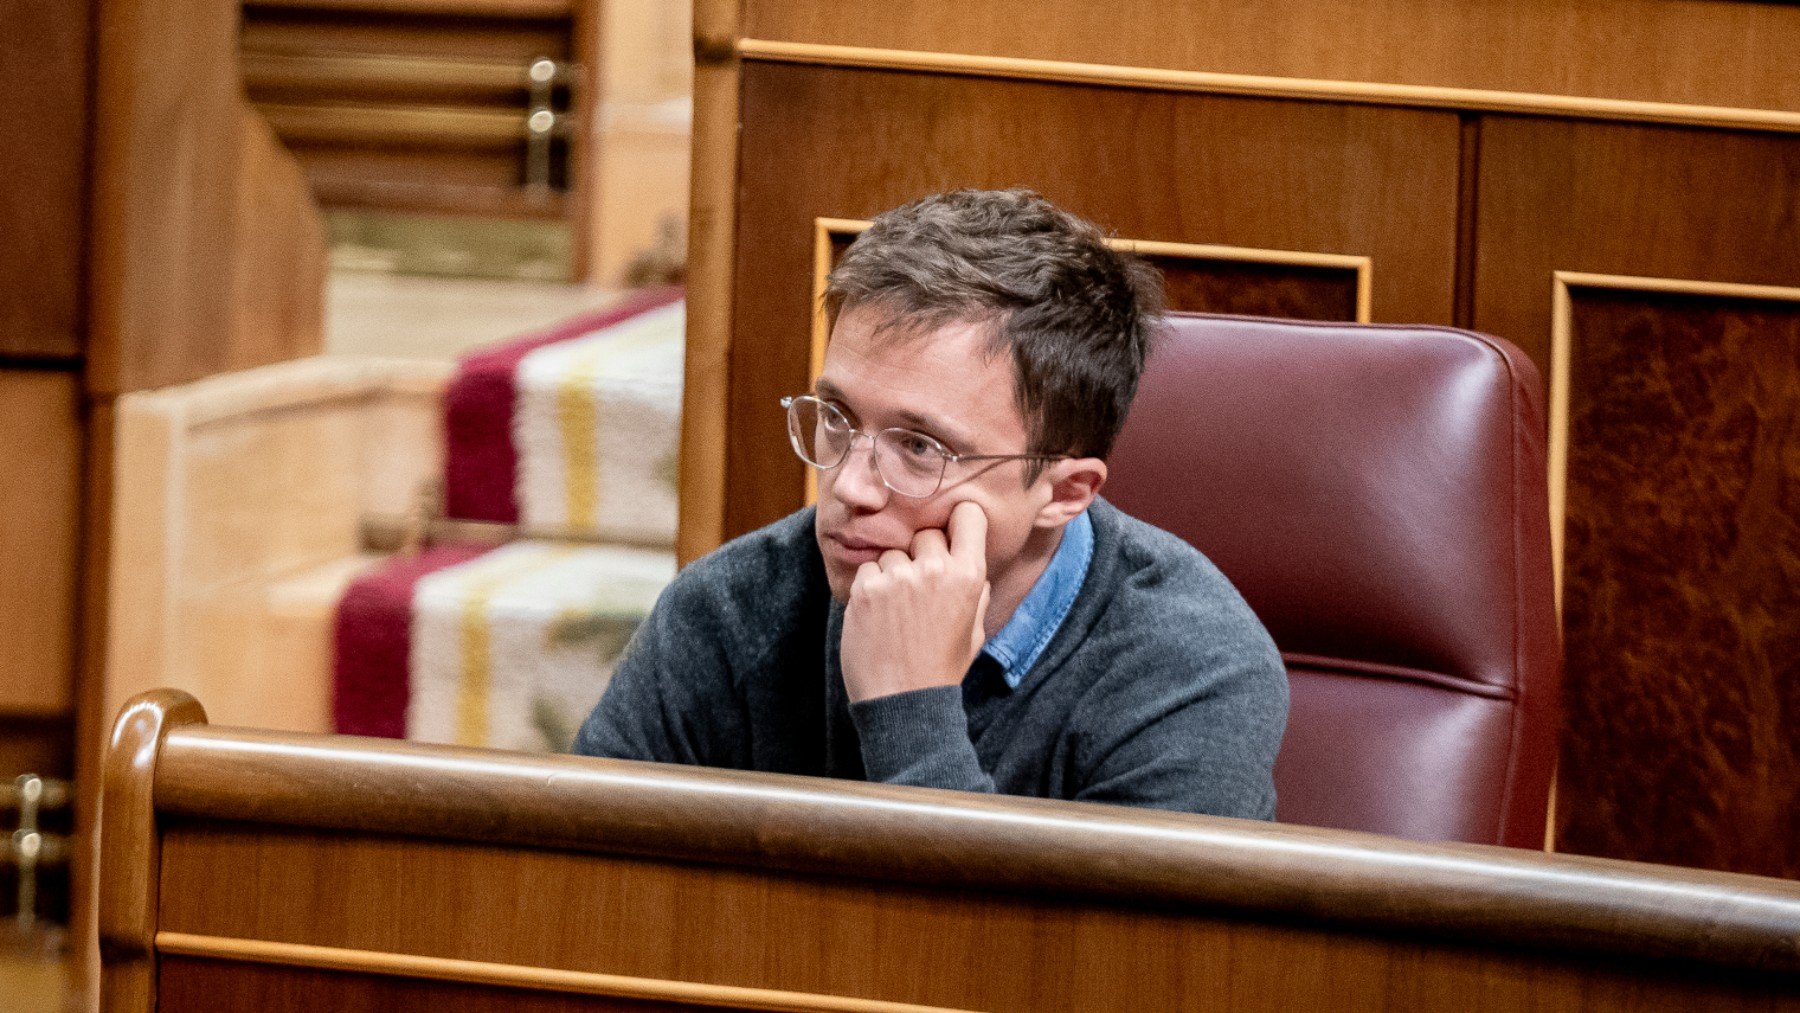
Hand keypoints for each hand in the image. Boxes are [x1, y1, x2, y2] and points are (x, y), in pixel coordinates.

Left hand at [839, 501, 991, 703]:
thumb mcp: (975, 630)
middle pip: (926, 535)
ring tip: (897, 612)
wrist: (903, 701)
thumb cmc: (941, 667)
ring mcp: (898, 578)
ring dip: (893, 574)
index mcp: (969, 576)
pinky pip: (868, 570)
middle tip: (919, 591)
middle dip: (922, 556)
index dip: (959, 523)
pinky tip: (878, 617)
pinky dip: (870, 588)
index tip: (952, 534)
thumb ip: (976, 590)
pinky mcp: (866, 588)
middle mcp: (935, 569)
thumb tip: (970, 560)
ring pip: (893, 553)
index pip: (968, 516)